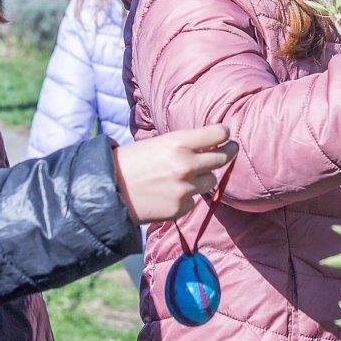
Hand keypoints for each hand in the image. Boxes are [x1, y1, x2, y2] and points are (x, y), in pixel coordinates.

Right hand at [112, 124, 237, 223]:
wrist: (109, 191)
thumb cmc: (132, 162)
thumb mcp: (157, 144)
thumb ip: (184, 145)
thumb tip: (209, 145)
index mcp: (178, 142)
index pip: (216, 134)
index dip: (224, 133)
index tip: (226, 133)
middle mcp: (186, 165)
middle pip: (222, 158)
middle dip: (228, 152)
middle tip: (231, 149)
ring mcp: (186, 188)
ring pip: (211, 180)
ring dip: (204, 177)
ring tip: (186, 175)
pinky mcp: (181, 207)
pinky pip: (194, 199)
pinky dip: (187, 196)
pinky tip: (169, 192)